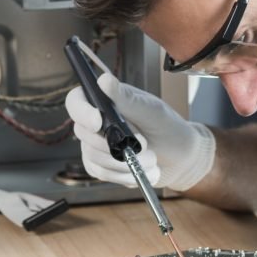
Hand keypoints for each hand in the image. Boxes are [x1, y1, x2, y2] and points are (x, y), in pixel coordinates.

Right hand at [64, 73, 215, 190]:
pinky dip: (124, 176)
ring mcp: (95, 146)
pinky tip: (143, 173)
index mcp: (103, 101)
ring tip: (152, 161)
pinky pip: (102, 174)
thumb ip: (127, 99)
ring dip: (126, 164)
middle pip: (83, 134)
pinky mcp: (102, 167)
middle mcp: (95, 123)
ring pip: (94, 158)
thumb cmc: (167, 128)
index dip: (82, 113)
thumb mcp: (151, 111)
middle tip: (147, 147)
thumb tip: (104, 80)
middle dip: (116, 145)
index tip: (98, 123)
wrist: (180, 158)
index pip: (76, 102)